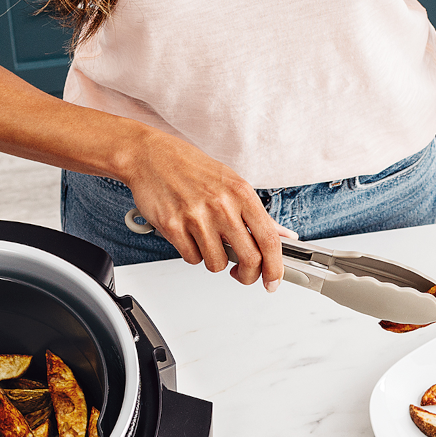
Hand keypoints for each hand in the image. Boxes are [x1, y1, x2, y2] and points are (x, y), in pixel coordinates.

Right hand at [122, 131, 287, 289]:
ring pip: (217, 264)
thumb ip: (257, 215)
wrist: (151, 156)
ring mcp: (196, 216)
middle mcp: (222, 205)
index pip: (269, 240)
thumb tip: (284, 236)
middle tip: (242, 274)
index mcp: (241, 193)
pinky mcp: (173, 226)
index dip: (275, 268)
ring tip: (208, 241)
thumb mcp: (232, 183)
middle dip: (248, 275)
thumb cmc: (191, 168)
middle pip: (249, 259)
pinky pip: (192, 258)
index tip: (273, 280)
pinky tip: (189, 235)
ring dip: (215, 260)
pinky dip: (192, 253)